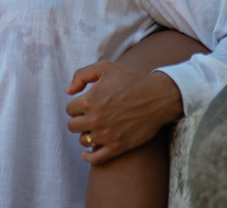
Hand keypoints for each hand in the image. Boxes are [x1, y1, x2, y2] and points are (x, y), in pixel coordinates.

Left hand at [65, 61, 183, 163]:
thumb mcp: (105, 67)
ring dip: (86, 134)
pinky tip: (87, 153)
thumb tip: (69, 91)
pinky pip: (95, 159)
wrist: (157, 97)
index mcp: (89, 100)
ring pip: (83, 140)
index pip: (70, 110)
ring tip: (96, 128)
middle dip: (79, 120)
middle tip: (89, 116)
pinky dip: (88, 157)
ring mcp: (106, 135)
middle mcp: (95, 119)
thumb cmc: (131, 79)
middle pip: (72, 126)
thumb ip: (81, 75)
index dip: (77, 106)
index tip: (86, 105)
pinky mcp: (117, 147)